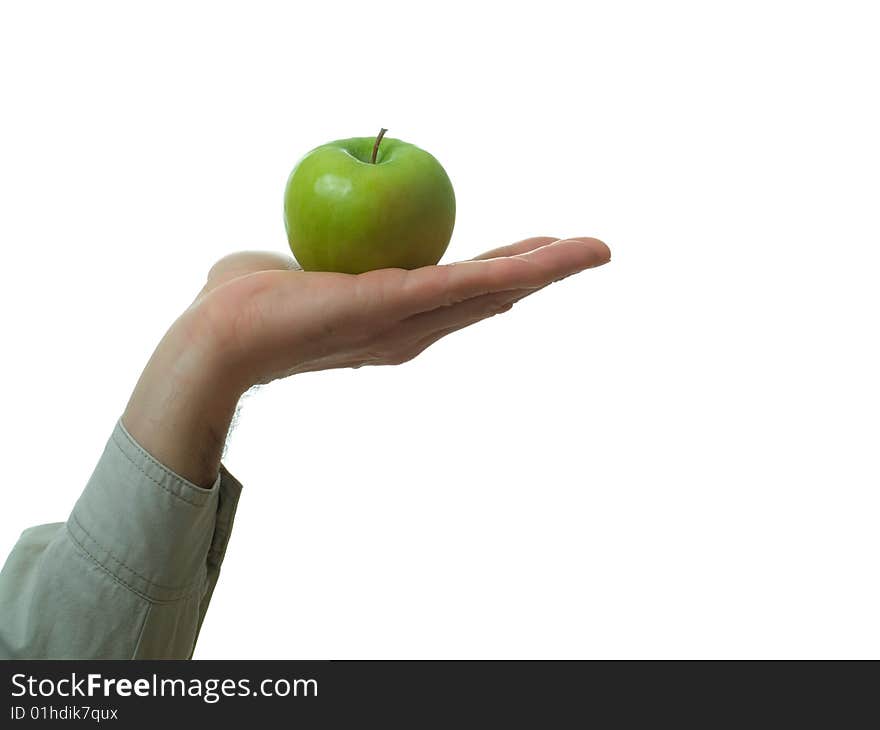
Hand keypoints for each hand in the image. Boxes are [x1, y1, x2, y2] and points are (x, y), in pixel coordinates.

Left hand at [122, 237, 609, 485]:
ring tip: (596, 251)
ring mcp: (409, 323)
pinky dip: (513, 270)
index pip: (461, 290)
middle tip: (594, 250)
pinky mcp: (397, 309)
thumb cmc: (245, 304)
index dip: (503, 271)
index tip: (535, 253)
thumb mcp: (294, 273)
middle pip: (491, 294)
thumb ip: (315, 262)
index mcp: (395, 320)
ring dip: (548, 270)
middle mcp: (413, 330)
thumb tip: (307, 252)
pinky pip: (465, 283)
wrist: (217, 336)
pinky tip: (549, 257)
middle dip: (544, 272)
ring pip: (492, 290)